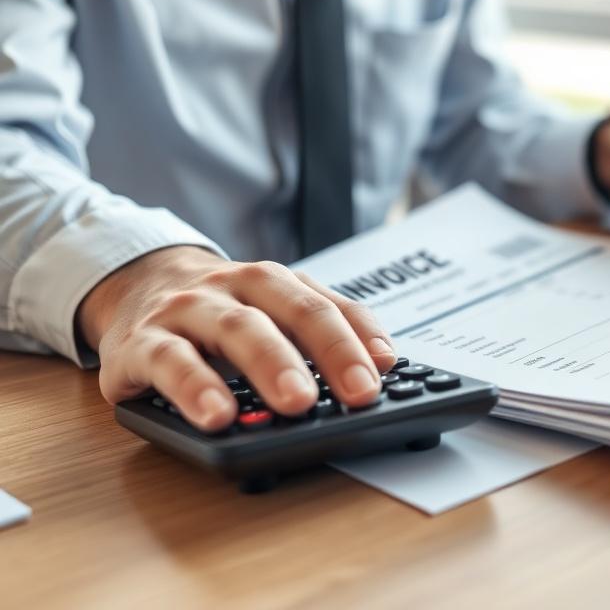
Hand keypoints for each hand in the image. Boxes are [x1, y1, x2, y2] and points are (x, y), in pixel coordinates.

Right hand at [77, 246, 395, 430]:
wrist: (134, 285)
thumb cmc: (219, 310)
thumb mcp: (271, 310)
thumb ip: (323, 332)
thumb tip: (382, 366)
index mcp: (273, 282)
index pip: (326, 306)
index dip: (359, 337)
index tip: (385, 369)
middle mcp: (234, 287)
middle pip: (291, 311)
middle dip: (329, 350)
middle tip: (357, 392)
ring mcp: (188, 310)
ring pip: (235, 329)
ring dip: (270, 364)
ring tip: (297, 403)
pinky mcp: (141, 343)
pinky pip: (170, 362)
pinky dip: (195, 389)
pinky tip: (217, 416)